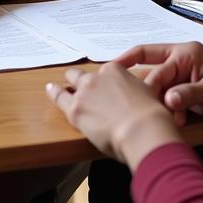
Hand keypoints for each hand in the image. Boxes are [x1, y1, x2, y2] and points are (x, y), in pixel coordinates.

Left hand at [46, 62, 179, 168]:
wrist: (143, 131)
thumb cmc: (152, 117)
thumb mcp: (147, 96)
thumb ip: (136, 93)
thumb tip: (137, 100)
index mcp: (115, 71)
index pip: (104, 73)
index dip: (103, 82)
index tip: (103, 88)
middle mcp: (97, 77)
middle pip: (84, 74)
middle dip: (81, 80)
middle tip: (79, 85)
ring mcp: (84, 92)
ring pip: (70, 81)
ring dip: (67, 85)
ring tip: (58, 86)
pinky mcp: (75, 110)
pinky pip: (59, 98)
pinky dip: (54, 93)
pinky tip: (50, 91)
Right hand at [114, 42, 202, 122]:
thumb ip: (190, 94)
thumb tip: (168, 101)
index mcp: (184, 53)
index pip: (158, 66)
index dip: (147, 82)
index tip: (134, 96)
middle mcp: (177, 58)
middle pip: (148, 66)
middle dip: (141, 86)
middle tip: (130, 102)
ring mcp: (177, 70)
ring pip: (155, 82)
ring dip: (154, 98)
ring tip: (154, 115)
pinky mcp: (179, 83)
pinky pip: (164, 91)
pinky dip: (164, 105)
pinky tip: (170, 119)